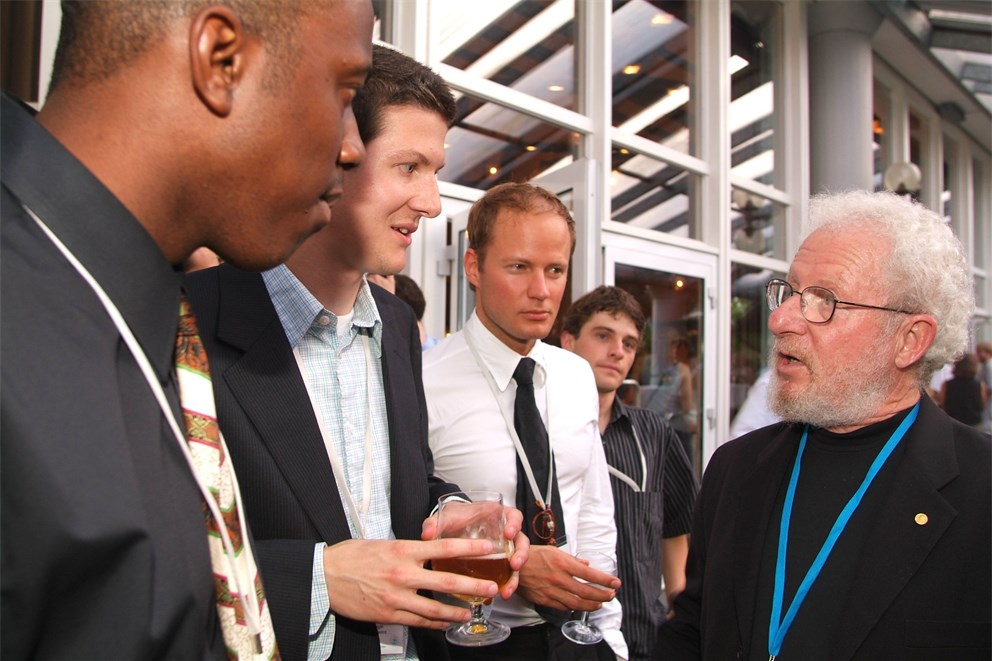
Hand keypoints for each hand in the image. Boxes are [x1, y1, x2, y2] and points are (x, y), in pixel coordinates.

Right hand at [322, 538, 500, 628]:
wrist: (325, 576)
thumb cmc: (352, 556)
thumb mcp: (383, 544)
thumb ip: (407, 550)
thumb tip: (427, 553)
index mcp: (403, 550)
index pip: (443, 547)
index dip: (468, 547)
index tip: (487, 547)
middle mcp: (403, 574)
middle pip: (446, 580)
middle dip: (472, 585)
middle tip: (491, 588)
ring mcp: (396, 597)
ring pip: (434, 608)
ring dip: (456, 610)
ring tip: (471, 612)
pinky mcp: (388, 614)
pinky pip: (417, 621)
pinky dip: (434, 623)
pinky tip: (446, 623)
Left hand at [422, 505, 528, 599]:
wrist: (457, 530)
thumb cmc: (457, 521)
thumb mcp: (446, 518)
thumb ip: (435, 523)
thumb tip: (427, 533)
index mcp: (496, 517)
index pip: (513, 516)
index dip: (514, 524)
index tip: (509, 533)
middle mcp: (504, 534)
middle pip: (521, 542)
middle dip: (521, 554)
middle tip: (515, 564)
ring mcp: (505, 550)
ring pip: (517, 562)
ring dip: (515, 577)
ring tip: (507, 590)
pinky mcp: (501, 565)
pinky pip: (508, 576)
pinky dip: (505, 586)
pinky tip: (500, 596)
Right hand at [515, 546, 619, 611]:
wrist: (510, 566)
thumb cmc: (531, 555)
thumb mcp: (553, 551)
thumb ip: (571, 559)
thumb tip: (586, 565)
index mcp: (563, 563)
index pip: (591, 575)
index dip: (606, 580)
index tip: (616, 583)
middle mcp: (560, 578)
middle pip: (587, 591)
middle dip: (603, 595)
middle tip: (611, 595)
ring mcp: (552, 591)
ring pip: (578, 603)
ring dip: (592, 604)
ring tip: (600, 603)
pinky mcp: (545, 600)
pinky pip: (564, 607)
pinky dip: (574, 607)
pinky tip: (580, 606)